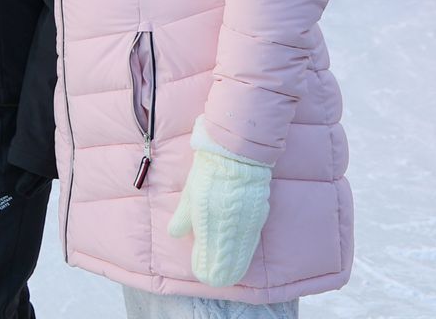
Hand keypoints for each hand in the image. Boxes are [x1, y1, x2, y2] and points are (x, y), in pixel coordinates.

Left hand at [167, 117, 272, 287]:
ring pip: (242, 248)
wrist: (236, 154)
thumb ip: (183, 216)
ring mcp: (246, 217)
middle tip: (216, 281)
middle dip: (221, 268)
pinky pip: (252, 238)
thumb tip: (175, 234)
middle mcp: (229, 220)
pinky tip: (243, 256)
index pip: (208, 247)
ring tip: (230, 276)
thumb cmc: (208, 171)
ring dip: (235, 263)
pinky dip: (246, 249)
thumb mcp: (190, 193)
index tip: (202, 275)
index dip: (205, 262)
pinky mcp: (259, 213)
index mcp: (208, 214)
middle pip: (226, 252)